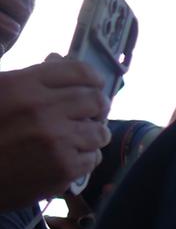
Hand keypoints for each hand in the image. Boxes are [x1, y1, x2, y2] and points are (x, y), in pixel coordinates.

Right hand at [0, 58, 110, 209]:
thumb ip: (26, 76)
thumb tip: (57, 59)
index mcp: (22, 85)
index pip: (78, 71)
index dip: (91, 78)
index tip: (94, 84)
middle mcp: (42, 109)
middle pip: (96, 100)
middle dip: (97, 106)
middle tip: (91, 113)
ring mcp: (56, 140)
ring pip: (99, 131)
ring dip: (93, 134)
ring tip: (80, 137)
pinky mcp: (63, 169)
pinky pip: (92, 158)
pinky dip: (84, 158)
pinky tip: (68, 158)